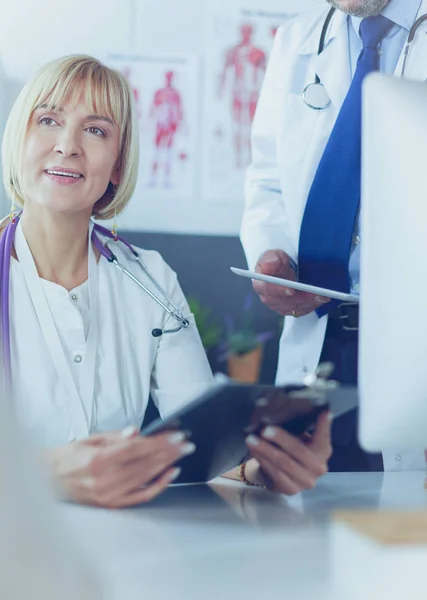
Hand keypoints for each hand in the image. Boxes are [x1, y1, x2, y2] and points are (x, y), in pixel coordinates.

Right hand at [45, 428, 194, 508]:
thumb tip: (137, 432)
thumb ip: (116, 436)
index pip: (137, 449)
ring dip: (167, 465)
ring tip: (181, 454)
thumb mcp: (91, 439)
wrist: (49, 479)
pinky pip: (141, 496)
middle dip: (169, 452)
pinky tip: (170, 473)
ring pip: (146, 479)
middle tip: (187, 443)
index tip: (177, 435)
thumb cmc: (71, 455)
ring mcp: (109, 495)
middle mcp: (105, 479)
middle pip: (146, 463)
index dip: (160, 441)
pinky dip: (158, 485)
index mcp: (99, 460)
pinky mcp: (112, 504)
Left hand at [244, 412, 331, 494]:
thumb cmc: (291, 450)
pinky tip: (254, 452)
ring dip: (265, 450)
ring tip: (251, 440)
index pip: (324, 435)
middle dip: (280, 438)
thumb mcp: (299, 437)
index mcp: (323, 450)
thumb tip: (288, 404)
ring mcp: (306, 481)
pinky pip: (274, 473)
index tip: (323, 411)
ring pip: (283, 462)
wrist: (282, 475)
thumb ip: (299, 425)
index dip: (324, 424)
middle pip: (298, 449)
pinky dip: (262, 460)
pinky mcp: (291, 489)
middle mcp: (319, 467)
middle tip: (265, 429)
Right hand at [253, 249, 329, 316]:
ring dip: (310, 302)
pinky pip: (299, 311)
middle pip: (284, 301)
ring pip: (294, 307)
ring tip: (324, 296)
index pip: (267, 289)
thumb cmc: (276, 262)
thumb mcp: (273, 255)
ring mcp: (277, 305)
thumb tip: (267, 266)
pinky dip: (311, 306)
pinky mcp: (287, 309)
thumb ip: (271, 260)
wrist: (280, 269)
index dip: (279, 290)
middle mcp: (267, 297)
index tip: (291, 290)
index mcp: (261, 283)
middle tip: (318, 294)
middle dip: (302, 298)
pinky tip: (320, 300)